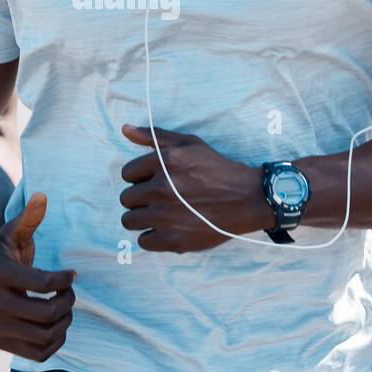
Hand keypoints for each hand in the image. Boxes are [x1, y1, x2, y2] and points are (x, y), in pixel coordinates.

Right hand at [0, 192, 75, 361]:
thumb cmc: (3, 249)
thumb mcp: (14, 230)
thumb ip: (30, 216)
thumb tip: (43, 196)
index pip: (44, 284)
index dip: (66, 280)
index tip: (70, 274)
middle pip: (47, 314)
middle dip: (68, 302)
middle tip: (69, 292)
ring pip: (45, 337)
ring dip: (64, 322)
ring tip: (64, 307)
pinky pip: (38, 353)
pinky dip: (55, 342)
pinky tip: (56, 324)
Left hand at [118, 124, 271, 252]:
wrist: (246, 198)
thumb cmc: (216, 168)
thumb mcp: (189, 144)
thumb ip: (155, 136)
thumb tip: (124, 129)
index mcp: (163, 163)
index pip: (127, 174)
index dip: (140, 177)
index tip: (155, 181)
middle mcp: (161, 189)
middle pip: (126, 198)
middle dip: (140, 198)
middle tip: (159, 198)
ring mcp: (165, 216)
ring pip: (129, 220)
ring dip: (142, 218)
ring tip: (161, 214)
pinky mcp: (173, 239)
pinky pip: (143, 241)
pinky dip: (153, 236)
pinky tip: (167, 228)